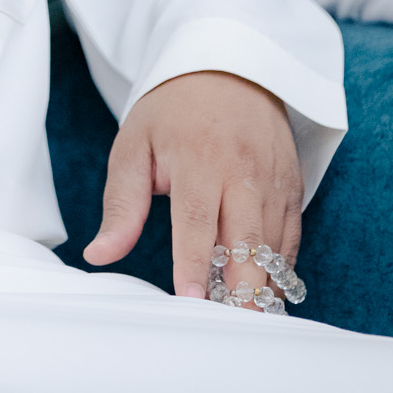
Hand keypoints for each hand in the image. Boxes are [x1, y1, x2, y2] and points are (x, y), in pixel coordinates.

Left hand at [82, 70, 302, 306]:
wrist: (229, 68)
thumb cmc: (173, 111)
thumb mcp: (134, 146)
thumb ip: (122, 205)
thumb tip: (99, 253)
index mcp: (201, 157)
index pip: (198, 219)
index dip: (194, 262)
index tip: (189, 298)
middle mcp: (244, 170)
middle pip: (248, 238)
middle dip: (241, 286)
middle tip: (229, 324)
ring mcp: (274, 179)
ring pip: (274, 243)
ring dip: (262, 285)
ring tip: (246, 320)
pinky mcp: (292, 186)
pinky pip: (290, 236)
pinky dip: (280, 268)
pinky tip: (264, 295)